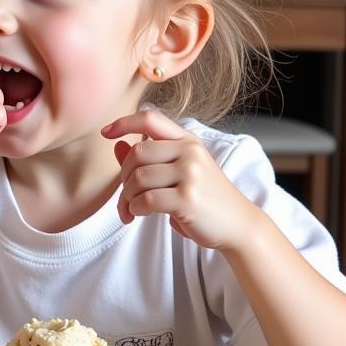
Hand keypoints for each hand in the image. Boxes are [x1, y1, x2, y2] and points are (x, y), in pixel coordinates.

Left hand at [102, 109, 259, 251]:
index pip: (150, 119)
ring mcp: (191, 174)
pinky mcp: (188, 199)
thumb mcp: (180, 172)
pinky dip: (135, 208)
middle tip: (126, 196)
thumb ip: (149, 159)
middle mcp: (190, 152)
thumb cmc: (205, 198)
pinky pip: (146, 199)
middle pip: (136, 153)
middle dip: (123, 177)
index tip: (105, 132)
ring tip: (130, 210)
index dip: (124, 122)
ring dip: (127, 198)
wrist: (239, 225)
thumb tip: (117, 145)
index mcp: (187, 141)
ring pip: (138, 178)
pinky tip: (139, 214)